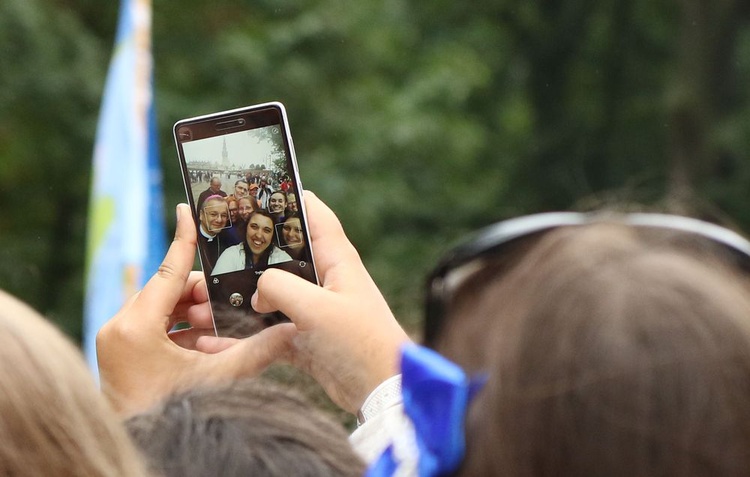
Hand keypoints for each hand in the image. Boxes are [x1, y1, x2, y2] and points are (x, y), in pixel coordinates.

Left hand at [96, 204, 293, 415]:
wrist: (144, 445)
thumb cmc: (176, 414)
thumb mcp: (220, 379)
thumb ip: (257, 352)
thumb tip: (293, 330)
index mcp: (136, 327)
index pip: (168, 271)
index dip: (182, 239)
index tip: (187, 210)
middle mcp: (119, 327)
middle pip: (168, 290)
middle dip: (201, 292)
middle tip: (229, 301)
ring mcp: (117, 339)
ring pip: (162, 308)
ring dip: (193, 312)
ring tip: (220, 324)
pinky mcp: (121, 351)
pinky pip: (154, 325)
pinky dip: (180, 328)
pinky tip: (204, 341)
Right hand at [230, 191, 410, 413]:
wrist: (382, 392)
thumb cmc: (360, 343)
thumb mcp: (317, 308)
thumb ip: (280, 287)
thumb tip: (258, 289)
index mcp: (337, 259)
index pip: (314, 214)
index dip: (289, 197)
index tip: (256, 191)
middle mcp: (326, 279)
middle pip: (284, 254)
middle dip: (253, 251)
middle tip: (216, 246)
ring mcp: (315, 309)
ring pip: (273, 293)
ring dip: (244, 296)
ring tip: (206, 295)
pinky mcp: (307, 337)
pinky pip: (270, 329)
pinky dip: (247, 334)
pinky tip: (218, 337)